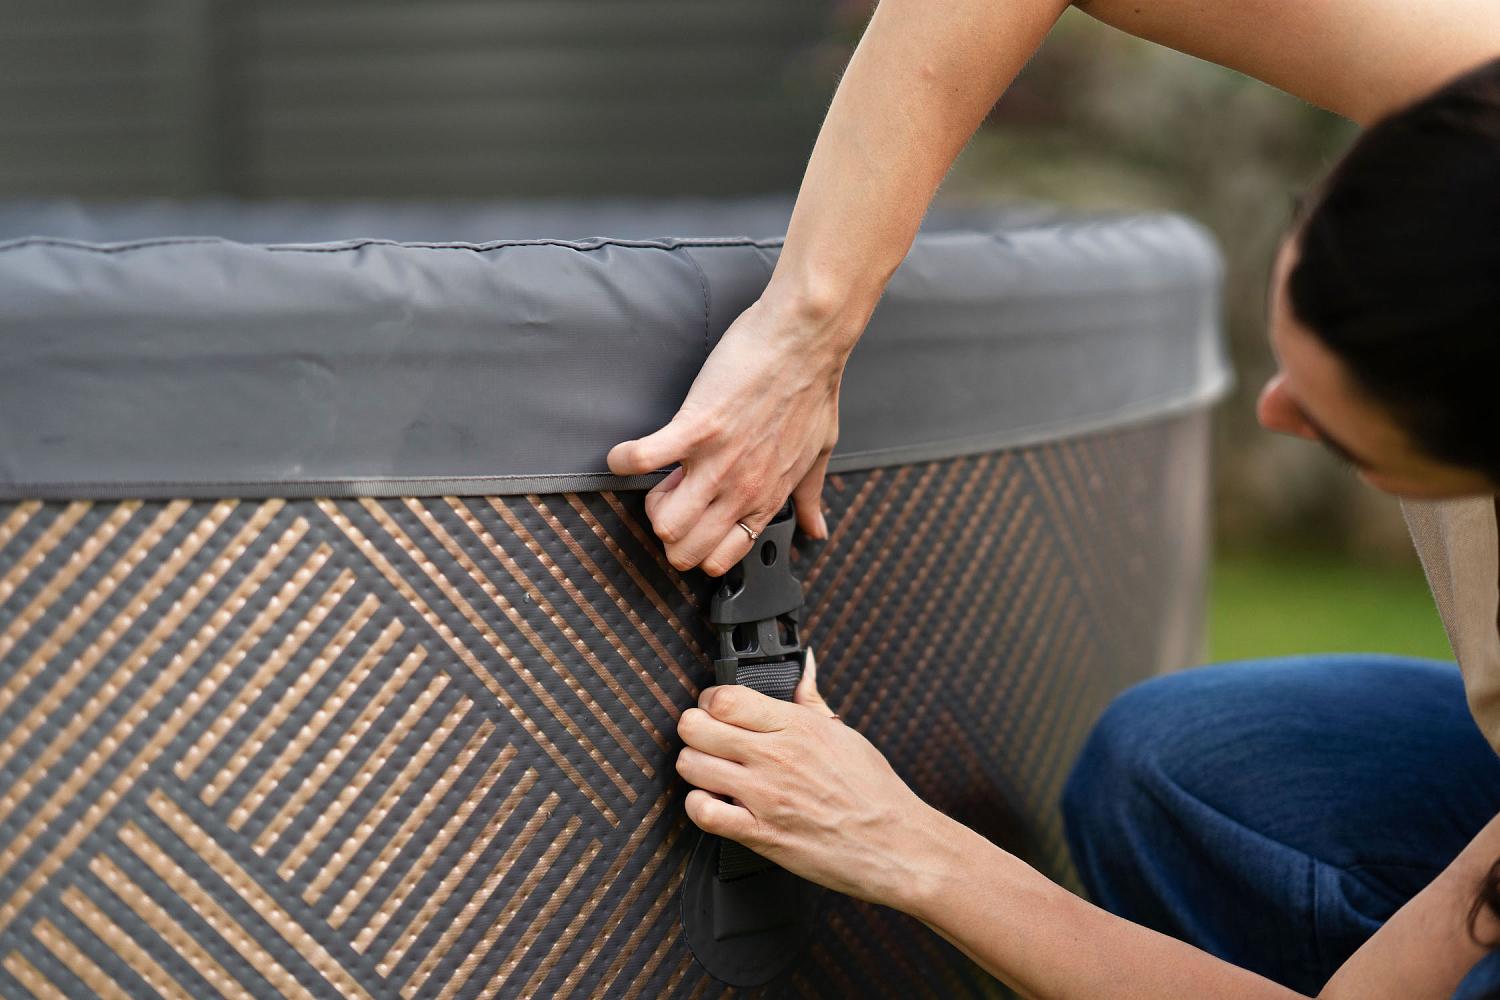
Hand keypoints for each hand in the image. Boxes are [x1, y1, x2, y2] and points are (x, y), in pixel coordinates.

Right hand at [606, 295, 849, 574]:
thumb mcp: (819, 452)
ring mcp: (717, 462)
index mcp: (766, 499)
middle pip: (684, 551)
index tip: (698, 514)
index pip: (719, 559)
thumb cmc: (812, 389)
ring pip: (665, 522)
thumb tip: (816, 531)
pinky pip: (642, 461)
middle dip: (668, 530)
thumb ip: (809, 497)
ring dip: (651, 500)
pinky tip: (631, 448)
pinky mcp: (696, 427)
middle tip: (673, 495)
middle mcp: (742, 491)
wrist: (805, 340)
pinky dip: (625, 458)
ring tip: (661, 472)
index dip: (697, 544)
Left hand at [675, 648, 951, 908]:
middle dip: (694, 730)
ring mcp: (766, 796)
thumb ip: (812, 700)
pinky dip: (699, 807)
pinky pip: (704, 814)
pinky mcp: (762, 834)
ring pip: (692, 767)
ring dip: (694, 768)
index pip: (725, 697)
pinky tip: (713, 803)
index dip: (710, 701)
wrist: (896, 844)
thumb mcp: (845, 734)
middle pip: (697, 727)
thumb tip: (805, 666)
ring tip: (709, 772)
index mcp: (797, 726)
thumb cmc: (875, 791)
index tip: (715, 709)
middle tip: (705, 738)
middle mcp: (777, 757)